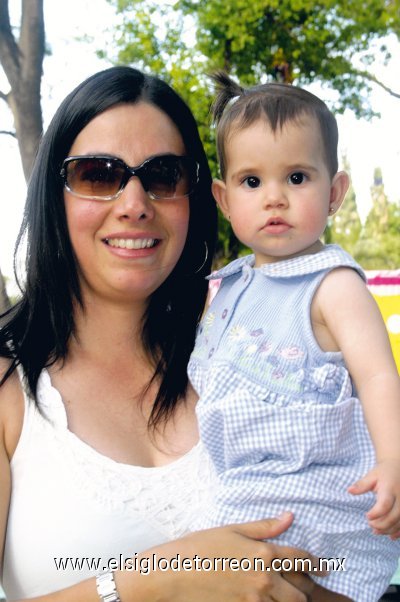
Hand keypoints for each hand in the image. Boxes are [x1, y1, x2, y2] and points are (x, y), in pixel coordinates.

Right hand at [124, 512, 322, 601]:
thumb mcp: (233, 529)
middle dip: (306, 589)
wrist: (173, 574)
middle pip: (301, 593)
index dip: (318, 563)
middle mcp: (264, 580)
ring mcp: (254, 601)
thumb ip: (264, 527)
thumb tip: (290, 517)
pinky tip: (266, 599)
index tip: (327, 567)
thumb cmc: (200, 546)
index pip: (302, 559)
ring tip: (284, 592)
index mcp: (264, 554)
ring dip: (290, 600)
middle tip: (305, 584)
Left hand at [349, 460, 399, 538]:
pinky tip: (390, 536)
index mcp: (390, 488)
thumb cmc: (384, 472)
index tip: (366, 516)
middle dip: (381, 524)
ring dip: (389, 529)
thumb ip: (362, 484)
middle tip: (370, 525)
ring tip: (376, 531)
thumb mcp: (372, 475)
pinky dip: (399, 531)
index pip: (384, 505)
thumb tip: (349, 491)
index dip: (376, 513)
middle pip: (393, 516)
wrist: (399, 467)